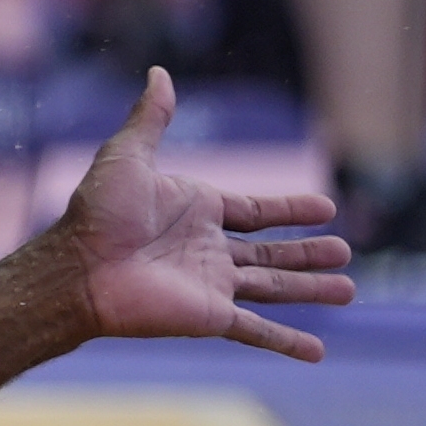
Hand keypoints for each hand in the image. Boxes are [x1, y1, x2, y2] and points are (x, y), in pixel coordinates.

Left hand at [50, 67, 352, 359]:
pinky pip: (256, 331)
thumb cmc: (97, 214)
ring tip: (347, 291)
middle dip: (307, 254)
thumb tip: (158, 72)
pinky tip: (316, 353)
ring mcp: (211, 284)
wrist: (78, 269)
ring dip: (310, 290)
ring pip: (274, 287)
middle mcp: (207, 250)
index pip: (256, 211)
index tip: (325, 208)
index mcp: (197, 211)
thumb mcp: (127, 156)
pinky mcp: (208, 316)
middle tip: (344, 252)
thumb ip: (151, 118)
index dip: (290, 209)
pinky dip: (286, 342)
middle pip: (270, 253)